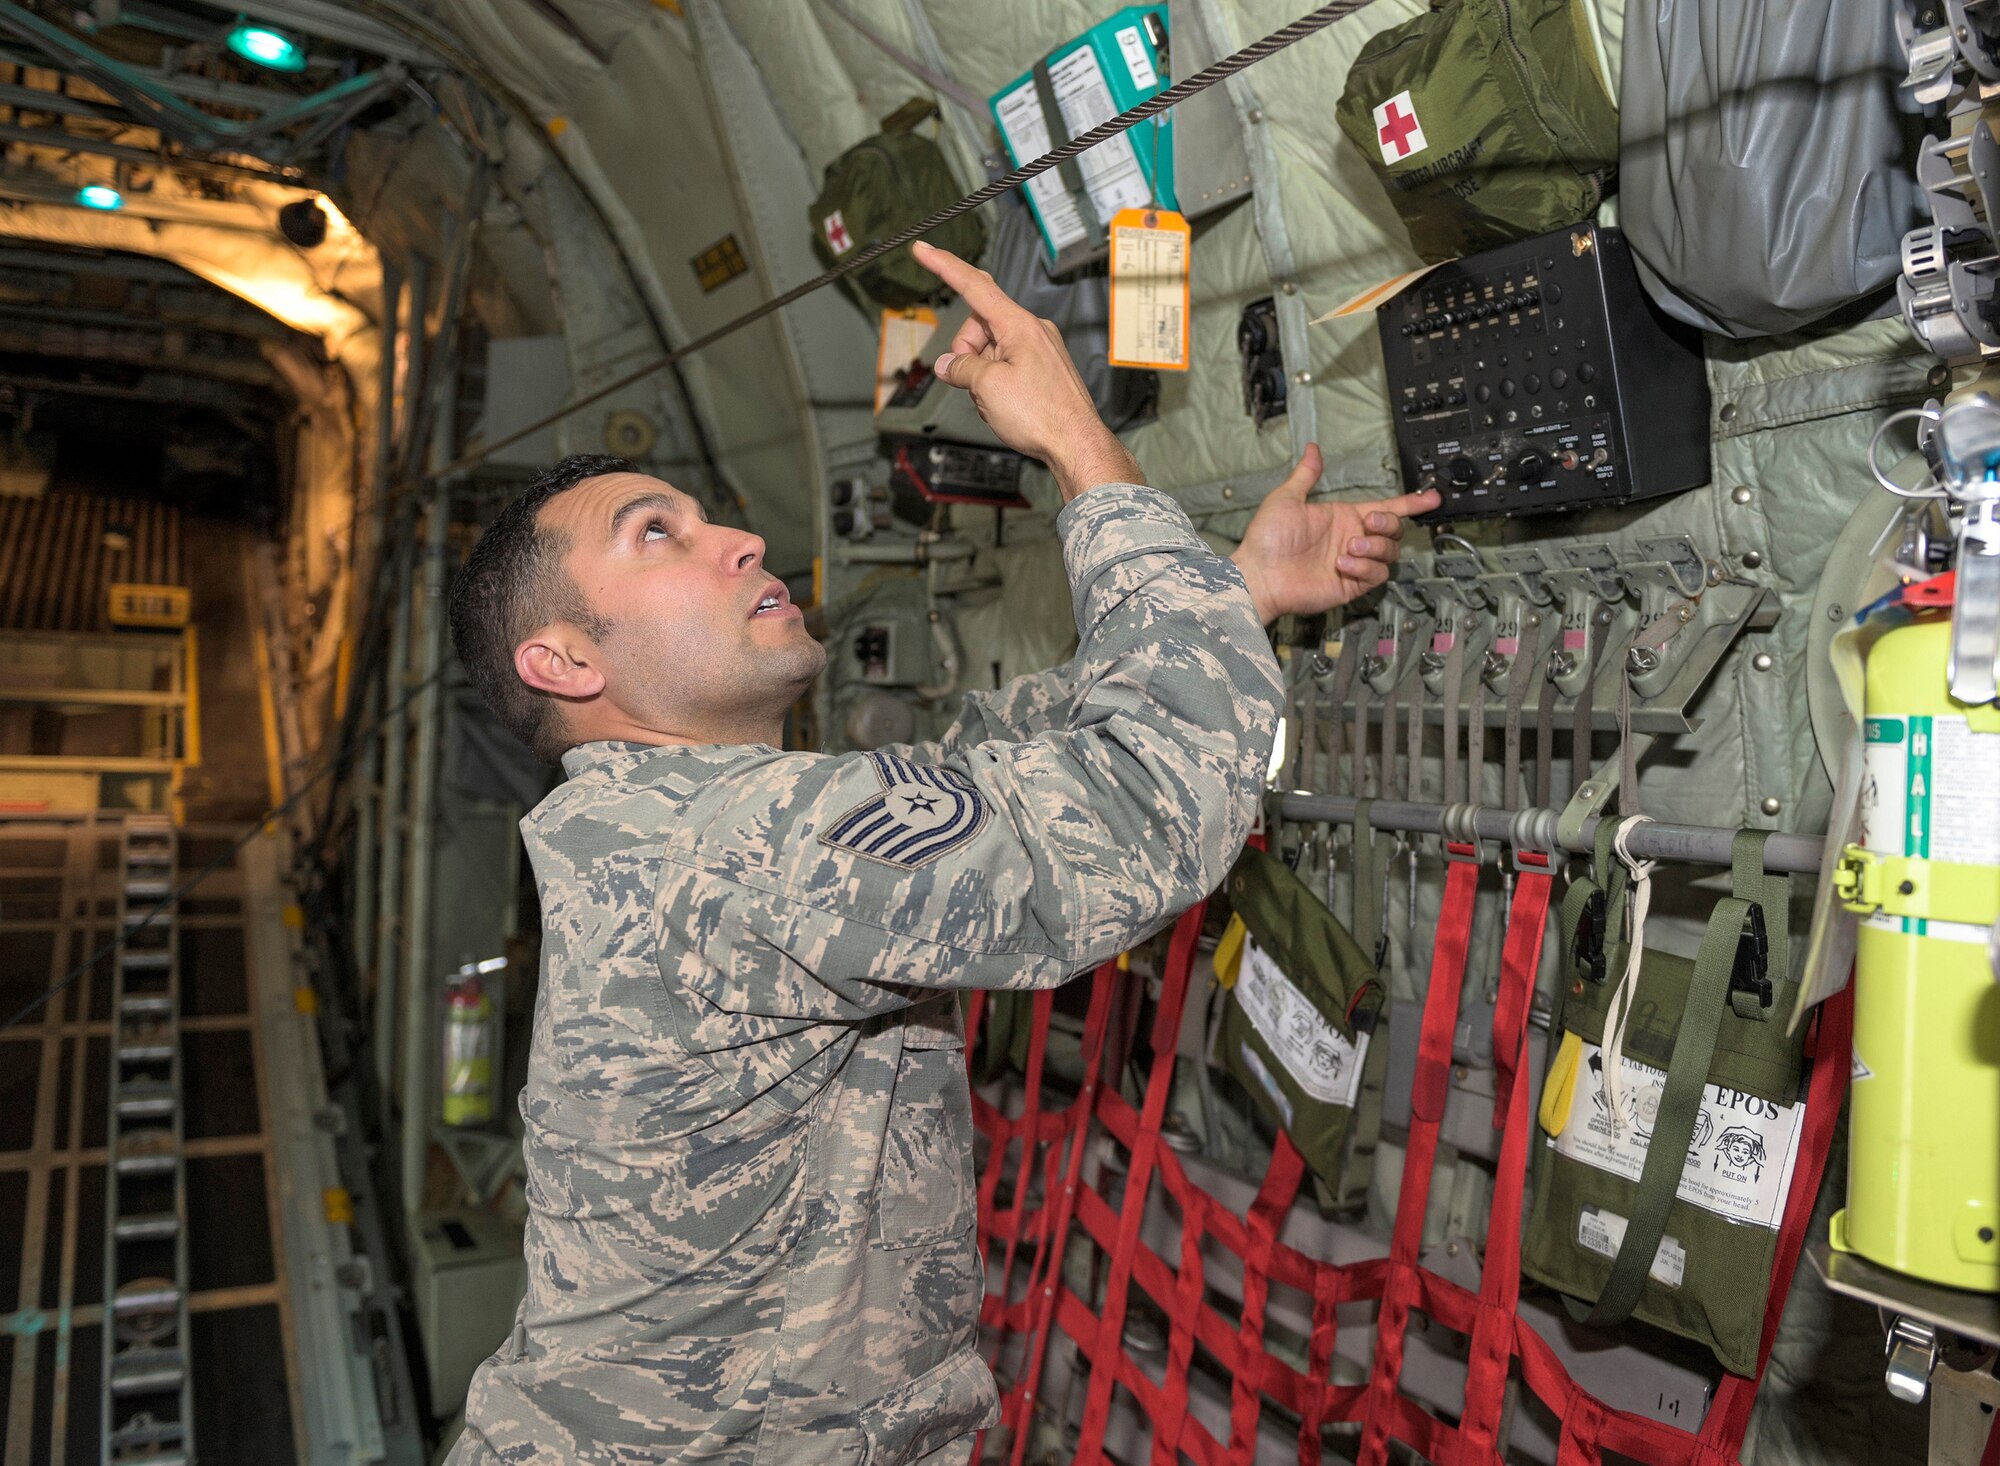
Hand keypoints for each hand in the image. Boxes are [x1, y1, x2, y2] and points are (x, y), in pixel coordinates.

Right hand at [914, 241, 1140, 499]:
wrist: (1077, 445)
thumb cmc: (1043, 416)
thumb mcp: (988, 388)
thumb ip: (961, 367)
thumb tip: (947, 364)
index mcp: (1020, 325)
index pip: (975, 286)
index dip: (945, 266)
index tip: (923, 250)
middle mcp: (1033, 332)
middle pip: (980, 326)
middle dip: (965, 351)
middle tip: (970, 382)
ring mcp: (1040, 351)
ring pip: (991, 350)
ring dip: (981, 374)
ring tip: (995, 401)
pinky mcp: (1044, 370)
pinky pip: (1007, 366)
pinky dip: (996, 383)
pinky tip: (1006, 406)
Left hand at [1229, 445, 1440, 624]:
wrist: (1260, 574)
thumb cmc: (1267, 540)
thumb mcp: (1287, 498)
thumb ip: (1306, 474)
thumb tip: (1313, 449)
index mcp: (1344, 518)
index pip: (1386, 509)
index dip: (1410, 503)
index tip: (1431, 497)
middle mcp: (1353, 539)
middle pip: (1394, 530)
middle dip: (1389, 524)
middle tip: (1369, 523)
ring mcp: (1354, 563)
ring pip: (1390, 553)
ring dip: (1375, 547)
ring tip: (1348, 547)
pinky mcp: (1352, 585)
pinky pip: (1376, 575)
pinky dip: (1364, 567)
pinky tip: (1343, 564)